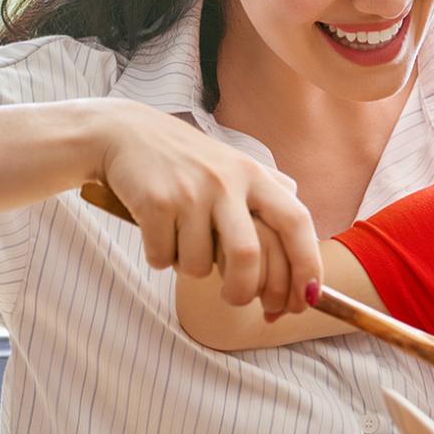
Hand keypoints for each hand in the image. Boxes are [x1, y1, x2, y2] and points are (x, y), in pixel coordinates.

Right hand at [92, 99, 319, 314]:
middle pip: (247, 255)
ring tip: (183, 245)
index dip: (307, 265)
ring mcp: (190, 191)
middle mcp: (227, 180)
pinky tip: (157, 234)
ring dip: (191, 269)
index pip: (296, 223)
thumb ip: (271, 199)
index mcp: (255, 175)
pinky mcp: (154, 201)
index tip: (307, 299)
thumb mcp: (237, 168)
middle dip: (245, 290)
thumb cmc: (188, 162)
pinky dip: (161, 259)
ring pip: (199, 264)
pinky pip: (163, 258)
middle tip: (236, 300)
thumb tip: (305, 246)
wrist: (125, 133)